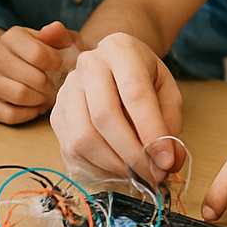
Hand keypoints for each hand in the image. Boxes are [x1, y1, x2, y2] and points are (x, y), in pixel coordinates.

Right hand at [0, 21, 78, 124]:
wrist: (19, 68)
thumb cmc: (46, 54)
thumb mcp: (58, 41)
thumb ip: (60, 34)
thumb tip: (53, 29)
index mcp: (12, 37)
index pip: (38, 55)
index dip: (56, 65)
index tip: (61, 67)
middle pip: (33, 78)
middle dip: (51, 85)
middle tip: (56, 86)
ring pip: (21, 96)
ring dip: (41, 99)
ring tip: (46, 95)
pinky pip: (11, 115)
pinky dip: (28, 113)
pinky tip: (34, 105)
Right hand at [50, 32, 182, 181]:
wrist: (113, 64)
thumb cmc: (143, 77)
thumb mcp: (166, 89)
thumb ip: (170, 123)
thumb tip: (169, 161)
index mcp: (120, 50)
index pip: (134, 93)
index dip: (151, 131)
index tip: (166, 161)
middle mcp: (88, 65)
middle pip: (105, 116)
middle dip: (132, 154)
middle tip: (153, 175)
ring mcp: (67, 90)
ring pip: (84, 138)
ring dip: (114, 166)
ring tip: (138, 174)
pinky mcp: (56, 114)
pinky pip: (72, 150)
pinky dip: (98, 168)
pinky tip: (118, 168)